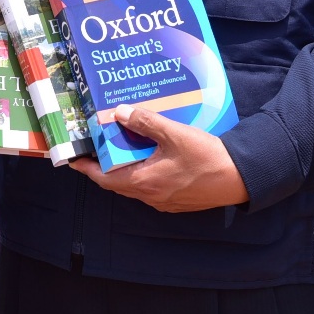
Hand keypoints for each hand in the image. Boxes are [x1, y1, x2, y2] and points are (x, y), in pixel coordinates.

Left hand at [68, 103, 249, 212]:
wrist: (240, 178)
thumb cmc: (207, 157)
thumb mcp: (174, 133)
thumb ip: (146, 122)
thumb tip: (119, 112)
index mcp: (144, 182)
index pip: (103, 178)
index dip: (86, 167)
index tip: (72, 157)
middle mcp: (150, 196)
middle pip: (116, 181)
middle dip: (103, 165)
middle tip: (95, 145)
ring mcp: (163, 201)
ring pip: (133, 184)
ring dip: (123, 167)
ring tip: (119, 145)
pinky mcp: (176, 200)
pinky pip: (149, 186)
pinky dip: (141, 171)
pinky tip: (147, 154)